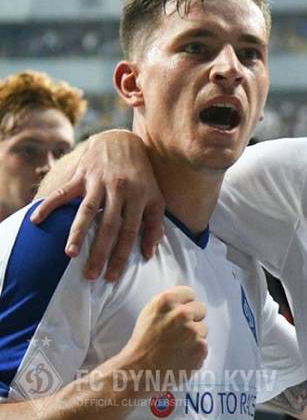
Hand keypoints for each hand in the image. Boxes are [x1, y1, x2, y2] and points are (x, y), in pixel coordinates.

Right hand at [30, 130, 164, 280]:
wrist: (122, 142)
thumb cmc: (141, 176)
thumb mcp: (156, 197)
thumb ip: (155, 225)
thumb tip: (148, 254)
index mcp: (140, 197)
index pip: (130, 232)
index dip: (121, 255)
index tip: (112, 277)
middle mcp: (120, 190)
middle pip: (109, 225)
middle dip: (100, 252)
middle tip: (90, 275)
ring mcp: (99, 182)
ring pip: (87, 211)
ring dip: (78, 233)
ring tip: (70, 254)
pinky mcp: (82, 175)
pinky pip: (64, 192)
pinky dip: (49, 205)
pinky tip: (37, 220)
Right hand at [118, 286, 208, 381]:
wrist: (137, 373)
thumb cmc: (142, 343)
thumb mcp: (150, 313)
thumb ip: (170, 303)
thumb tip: (189, 299)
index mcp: (166, 301)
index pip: (190, 293)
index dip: (184, 305)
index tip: (178, 314)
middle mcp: (182, 314)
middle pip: (200, 309)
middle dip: (192, 318)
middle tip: (178, 332)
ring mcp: (193, 332)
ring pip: (203, 329)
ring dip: (194, 337)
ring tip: (176, 347)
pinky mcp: (201, 348)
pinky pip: (204, 346)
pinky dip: (195, 352)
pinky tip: (181, 357)